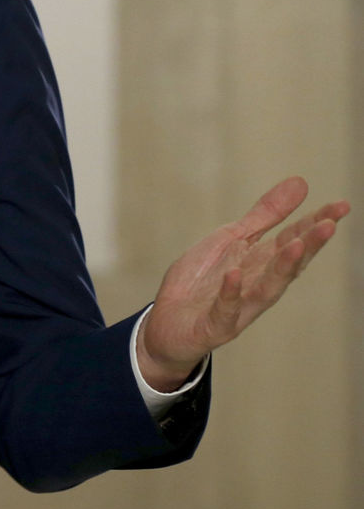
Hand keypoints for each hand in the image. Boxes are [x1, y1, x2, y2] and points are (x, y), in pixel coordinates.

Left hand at [138, 176, 348, 390]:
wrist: (167, 324)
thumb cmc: (203, 281)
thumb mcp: (231, 240)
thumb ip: (264, 216)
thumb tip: (301, 182)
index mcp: (262, 263)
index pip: (294, 240)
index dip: (316, 223)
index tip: (341, 205)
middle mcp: (258, 286)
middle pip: (288, 264)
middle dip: (310, 245)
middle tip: (330, 223)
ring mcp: (239, 308)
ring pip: (267, 289)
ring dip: (282, 268)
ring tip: (298, 245)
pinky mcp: (214, 326)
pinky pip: (225, 310)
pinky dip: (231, 293)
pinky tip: (235, 274)